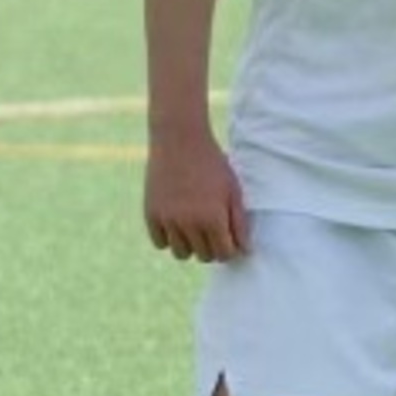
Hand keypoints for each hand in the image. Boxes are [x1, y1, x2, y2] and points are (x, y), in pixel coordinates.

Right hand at [144, 129, 249, 262]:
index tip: (230, 238)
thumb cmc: (212, 163)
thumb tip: (244, 250)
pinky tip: (177, 224)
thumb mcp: (233, 190)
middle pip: (204, 256)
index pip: (225, 254)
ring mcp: (168, 220)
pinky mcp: (151, 214)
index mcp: (213, 219)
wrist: (179, 139)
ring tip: (195, 228)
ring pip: (181, 254)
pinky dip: (169, 238)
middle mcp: (189, 224)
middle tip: (213, 229)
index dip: (230, 249)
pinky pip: (160, 243)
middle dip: (212, 247)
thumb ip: (239, 222)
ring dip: (191, 246)